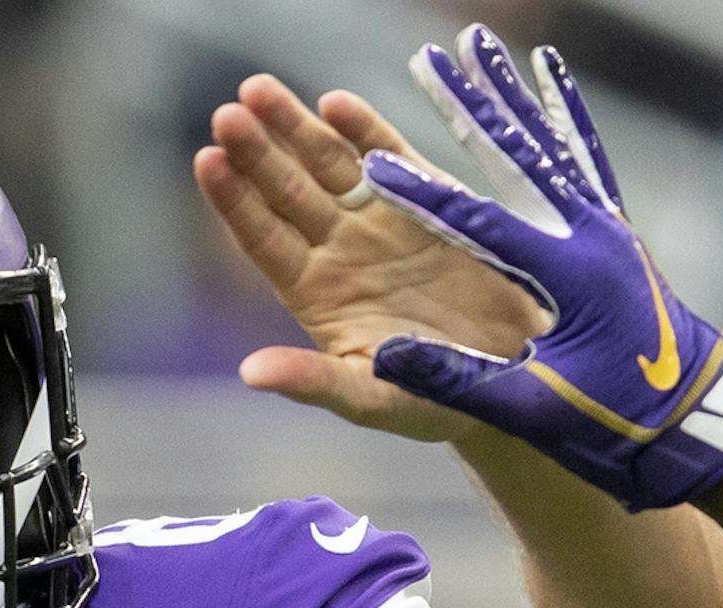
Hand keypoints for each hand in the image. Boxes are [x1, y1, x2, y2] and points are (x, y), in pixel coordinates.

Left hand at [194, 71, 547, 441]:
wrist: (515, 378)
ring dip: (296, 128)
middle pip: (287, 191)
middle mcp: (341, 251)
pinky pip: (391, 156)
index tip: (207, 162)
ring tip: (258, 90)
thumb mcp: (367, 397)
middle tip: (226, 113)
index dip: (236, 201)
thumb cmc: (434, 402)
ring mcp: (383, 221)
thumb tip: (249, 373)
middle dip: (258, 151)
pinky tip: (334, 105)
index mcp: (316, 295)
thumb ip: (310, 381)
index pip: (263, 240)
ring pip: (329, 164)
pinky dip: (365, 129)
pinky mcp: (432, 201)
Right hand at [353, 25, 722, 508]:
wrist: (695, 424)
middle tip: (435, 58)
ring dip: (507, 96)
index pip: (478, 221)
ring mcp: (610, 227)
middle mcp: (592, 233)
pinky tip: (548, 77)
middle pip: (517, 155)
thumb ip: (454, 380)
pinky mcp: (617, 232)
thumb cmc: (613, 424)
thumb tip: (381, 359)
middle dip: (470, 105)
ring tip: (478, 50)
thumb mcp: (530, 408)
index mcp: (568, 271)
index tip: (371, 168)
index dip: (420, 196)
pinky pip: (582, 158)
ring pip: (550, 143)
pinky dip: (561, 114)